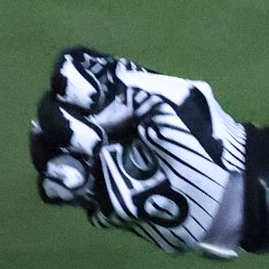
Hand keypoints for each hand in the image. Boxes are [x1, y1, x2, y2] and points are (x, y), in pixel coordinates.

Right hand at [28, 47, 249, 256]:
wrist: (222, 193)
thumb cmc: (202, 139)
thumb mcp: (168, 99)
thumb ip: (122, 88)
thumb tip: (80, 95)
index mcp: (115, 94)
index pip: (69, 73)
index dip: (69, 82)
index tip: (90, 97)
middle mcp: (96, 122)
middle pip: (49, 111)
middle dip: (61, 121)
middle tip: (92, 139)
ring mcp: (90, 159)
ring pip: (45, 149)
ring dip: (53, 153)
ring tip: (80, 167)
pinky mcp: (92, 195)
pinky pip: (55, 188)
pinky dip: (58, 183)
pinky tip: (79, 184)